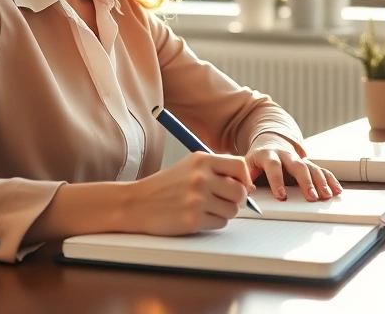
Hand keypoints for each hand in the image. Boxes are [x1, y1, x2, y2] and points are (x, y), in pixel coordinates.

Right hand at [125, 152, 254, 235]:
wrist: (137, 203)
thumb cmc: (165, 186)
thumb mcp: (189, 166)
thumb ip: (217, 170)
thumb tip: (248, 185)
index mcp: (201, 160)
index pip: (240, 165)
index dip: (245, 178)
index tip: (241, 185)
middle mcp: (201, 177)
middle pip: (240, 191)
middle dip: (236, 200)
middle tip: (223, 201)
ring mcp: (197, 199)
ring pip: (232, 210)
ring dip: (224, 212)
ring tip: (206, 208)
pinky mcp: (193, 219)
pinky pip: (220, 223)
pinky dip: (213, 222)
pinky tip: (197, 216)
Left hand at [246, 133, 342, 201]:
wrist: (270, 140)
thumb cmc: (258, 157)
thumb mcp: (247, 163)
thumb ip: (246, 176)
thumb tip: (246, 191)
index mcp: (268, 155)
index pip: (273, 167)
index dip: (277, 181)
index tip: (281, 196)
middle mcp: (286, 155)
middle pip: (298, 166)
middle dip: (306, 182)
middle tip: (311, 197)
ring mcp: (299, 158)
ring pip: (312, 168)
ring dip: (321, 182)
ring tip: (326, 196)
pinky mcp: (309, 163)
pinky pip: (322, 170)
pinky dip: (330, 180)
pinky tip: (336, 190)